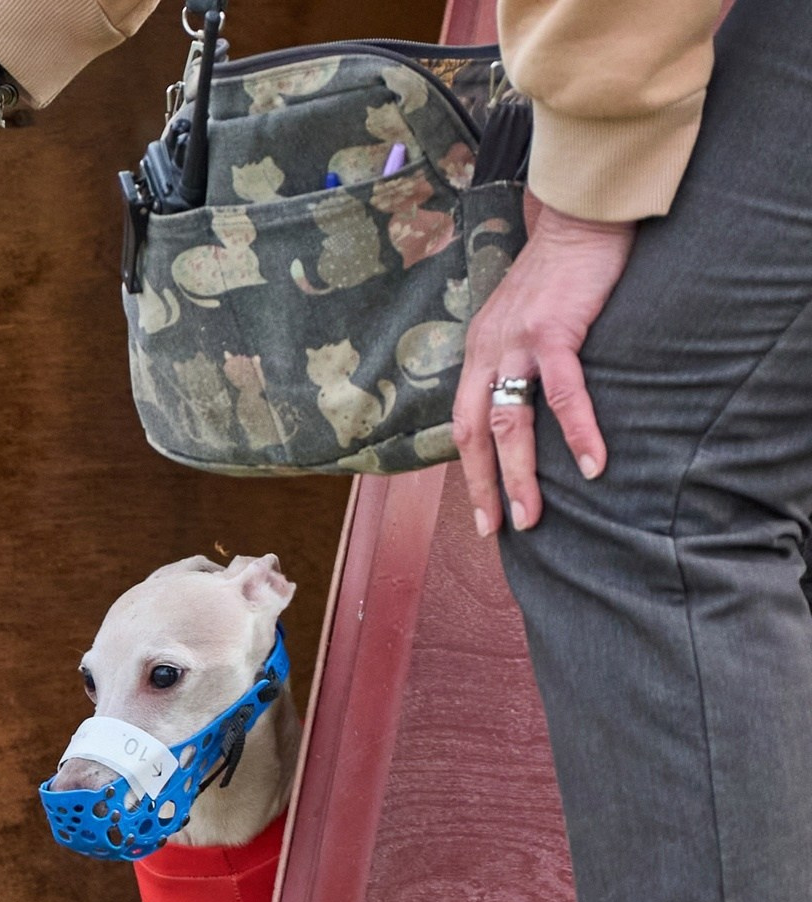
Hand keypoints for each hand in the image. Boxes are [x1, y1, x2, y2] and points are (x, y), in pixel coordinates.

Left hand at [453, 197, 635, 534]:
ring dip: (521, 476)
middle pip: (476, 433)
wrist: (580, 217)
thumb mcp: (524, 319)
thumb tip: (529, 401)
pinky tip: (591, 466)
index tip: (480, 509)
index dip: (468, 468)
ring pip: (511, 423)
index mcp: (477, 351)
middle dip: (483, 487)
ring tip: (533, 518)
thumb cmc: (561, 272)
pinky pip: (563, 392)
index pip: (463, 421)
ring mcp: (516, 342)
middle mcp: (486, 350)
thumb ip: (518, 358)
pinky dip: (576, 432)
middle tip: (496, 530)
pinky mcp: (553, 331)